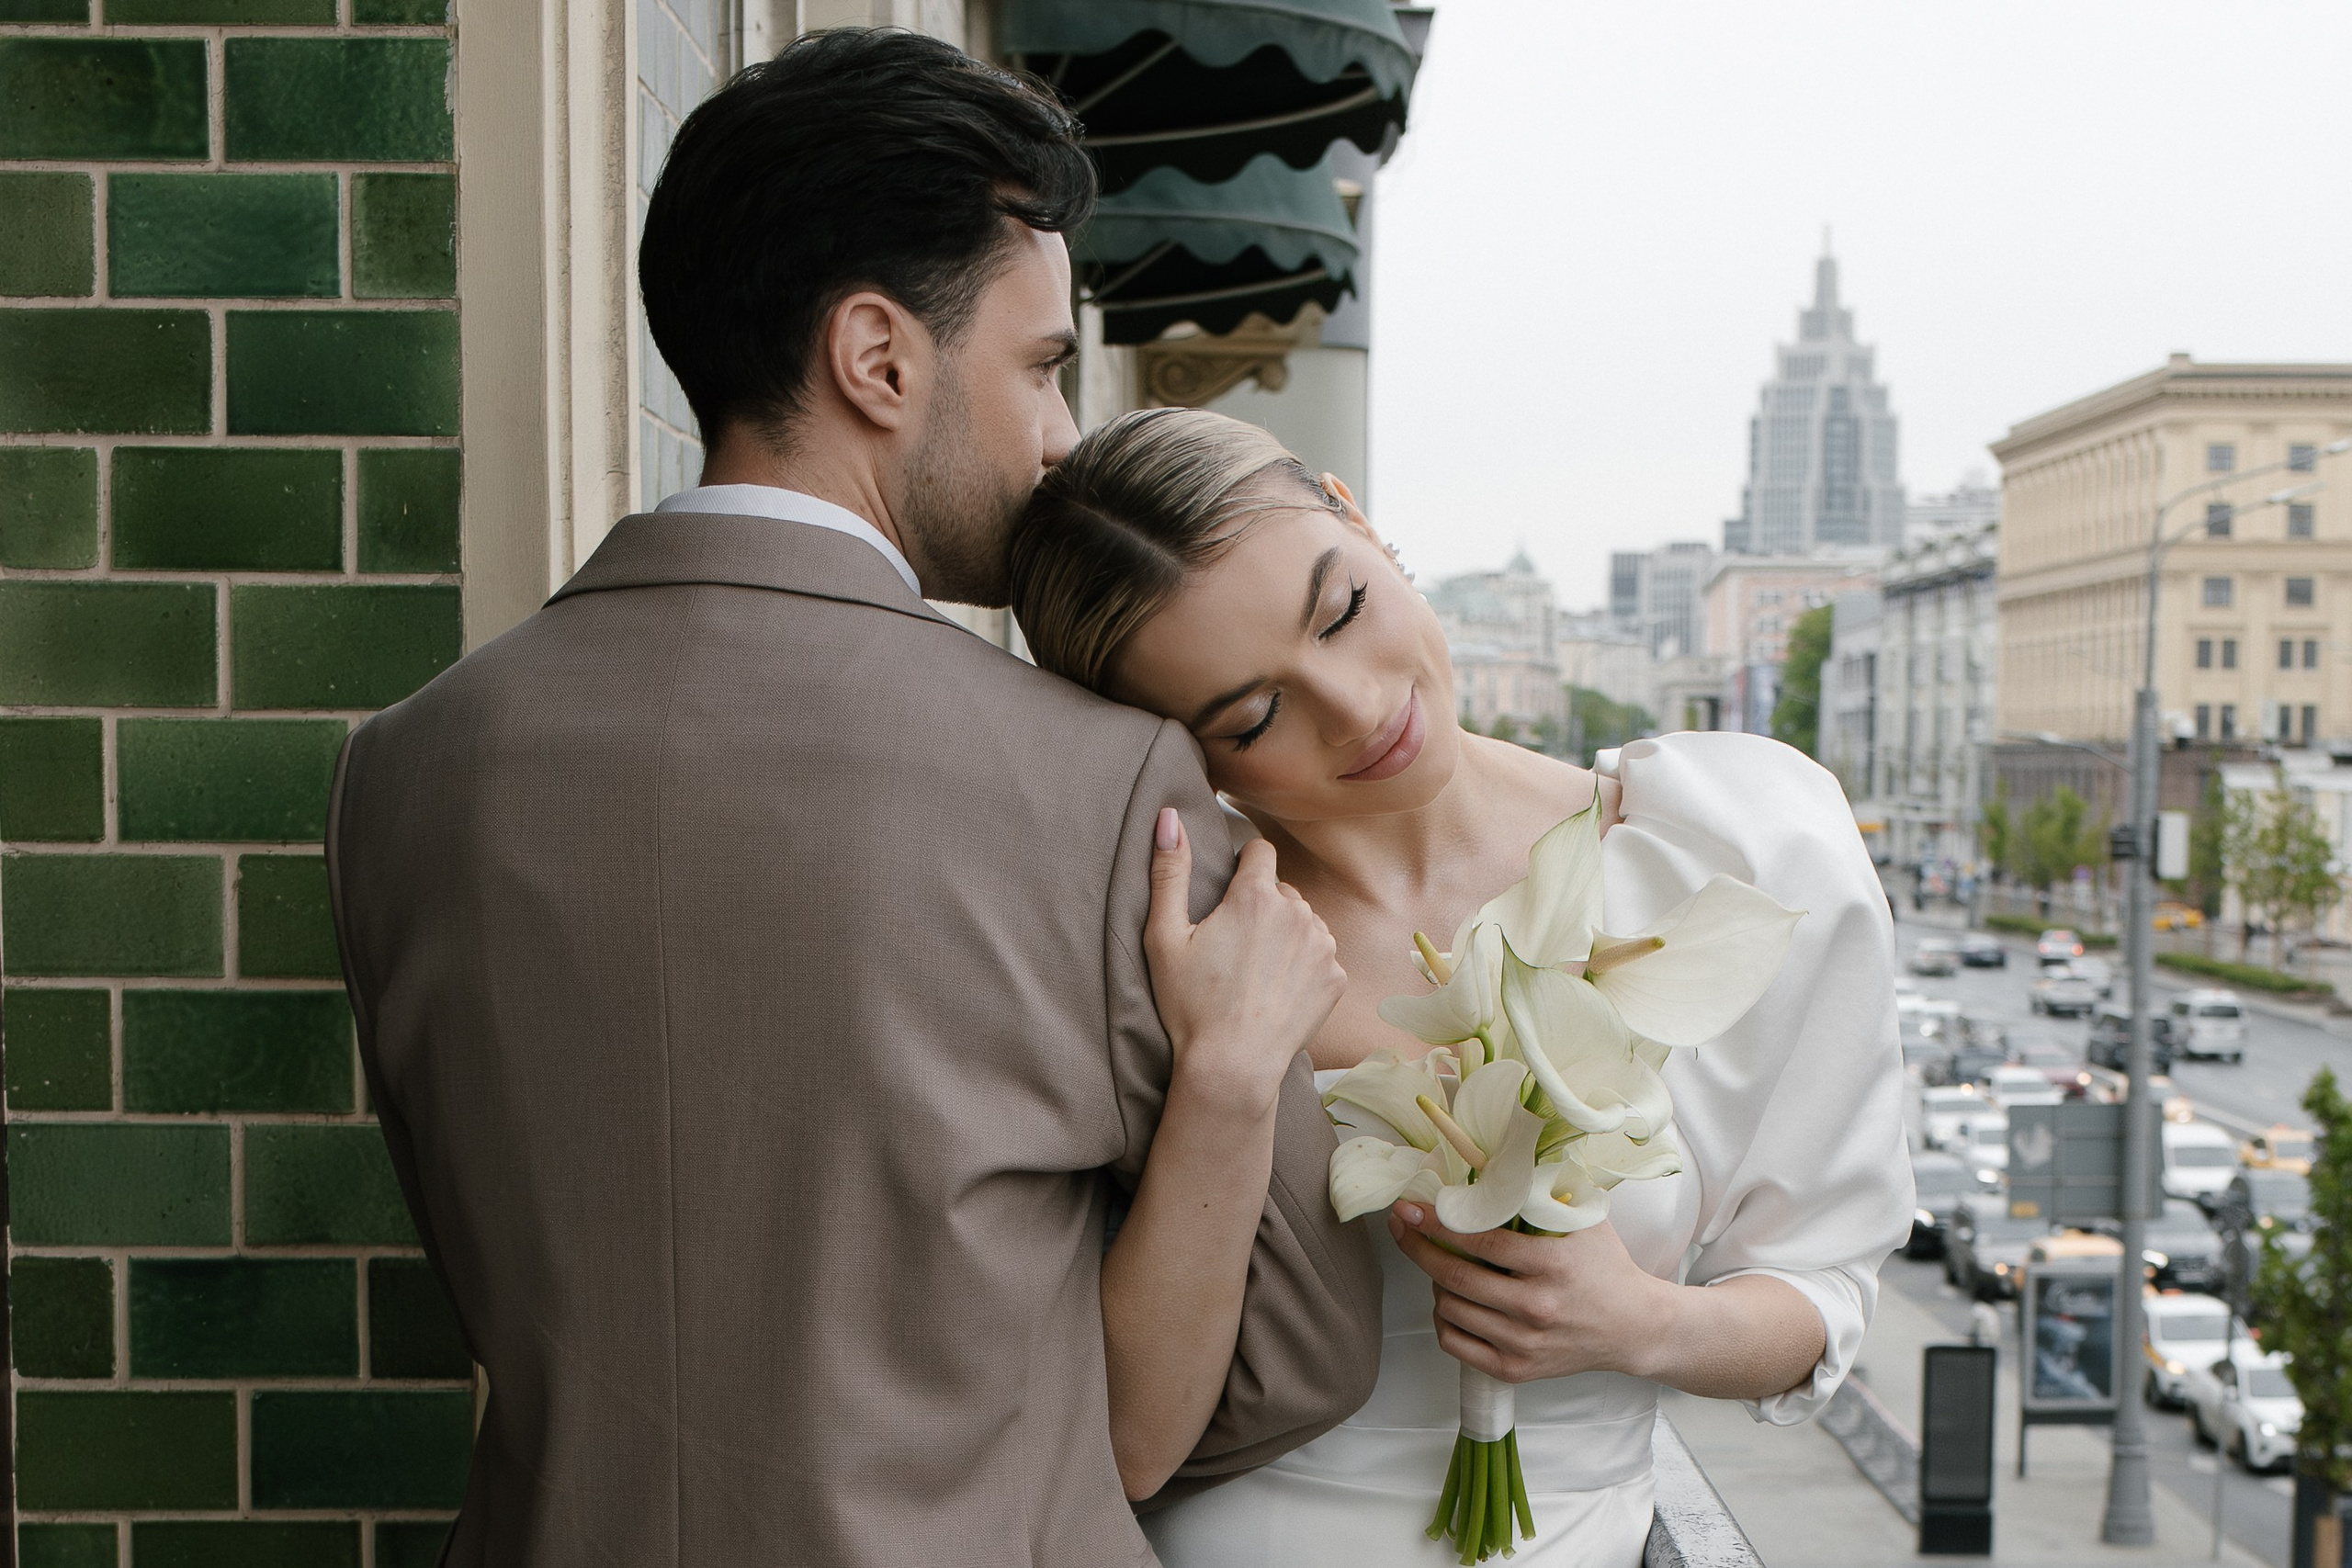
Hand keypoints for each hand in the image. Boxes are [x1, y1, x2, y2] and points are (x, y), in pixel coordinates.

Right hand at [1144, 808, 1344, 1107]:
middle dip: (1261, 908)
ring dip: (1285, 936)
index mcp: (1255, 896)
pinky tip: (1277, 992)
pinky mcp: (1337, 977)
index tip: (1228, 895)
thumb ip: (1169, 871)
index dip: (1242, 868)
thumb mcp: (1165, 937)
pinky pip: (1320, 955)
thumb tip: (1168, 815)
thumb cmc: (1192, 1004)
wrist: (1234, 1066)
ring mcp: (1322, 945)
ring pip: (1303, 922)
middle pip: (1280, 891)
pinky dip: (1303, 967)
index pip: (1259, 852)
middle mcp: (1297, 912)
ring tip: (1255, 974)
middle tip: (1233, 950)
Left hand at [1387, 1202, 1669, 1384]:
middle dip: (1417, 1248)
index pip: (1480, 1241)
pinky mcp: (1516, 1369)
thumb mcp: (1582, 1220)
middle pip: (1455, 1276)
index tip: (1410, 1208)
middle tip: (1401, 1227)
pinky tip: (1450, 1301)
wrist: (1634, 1327)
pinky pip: (1455, 1344)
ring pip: (1450, 1308)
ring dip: (1435, 1282)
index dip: (1437, 1222)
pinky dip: (1443, 1319)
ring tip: (1441, 1265)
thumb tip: (1485, 1163)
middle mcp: (1536, 1307)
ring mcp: (1524, 1343)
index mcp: (1553, 1264)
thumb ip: (1539, 1194)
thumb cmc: (1604, 1266)